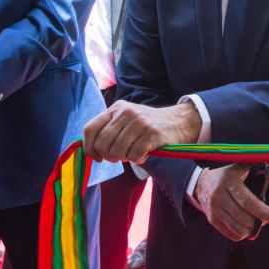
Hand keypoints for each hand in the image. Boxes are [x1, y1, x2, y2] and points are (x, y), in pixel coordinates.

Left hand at [83, 100, 201, 164]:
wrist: (179, 122)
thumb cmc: (148, 126)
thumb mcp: (126, 120)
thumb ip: (109, 130)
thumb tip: (91, 151)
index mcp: (116, 108)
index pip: (90, 129)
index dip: (89, 147)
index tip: (97, 158)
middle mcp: (126, 112)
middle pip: (103, 143)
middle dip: (109, 156)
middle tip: (119, 157)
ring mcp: (139, 122)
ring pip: (117, 151)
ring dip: (124, 158)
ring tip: (133, 154)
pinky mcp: (152, 133)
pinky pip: (134, 155)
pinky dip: (138, 159)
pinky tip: (144, 154)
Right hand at [192, 165, 268, 241]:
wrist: (201, 181)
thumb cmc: (230, 174)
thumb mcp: (245, 168)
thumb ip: (267, 172)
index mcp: (229, 180)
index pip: (247, 201)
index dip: (262, 211)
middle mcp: (218, 195)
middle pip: (242, 217)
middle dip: (257, 222)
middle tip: (265, 220)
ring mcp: (213, 208)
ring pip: (236, 228)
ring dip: (250, 230)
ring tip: (255, 224)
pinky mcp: (211, 218)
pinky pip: (229, 233)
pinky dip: (240, 234)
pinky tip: (245, 228)